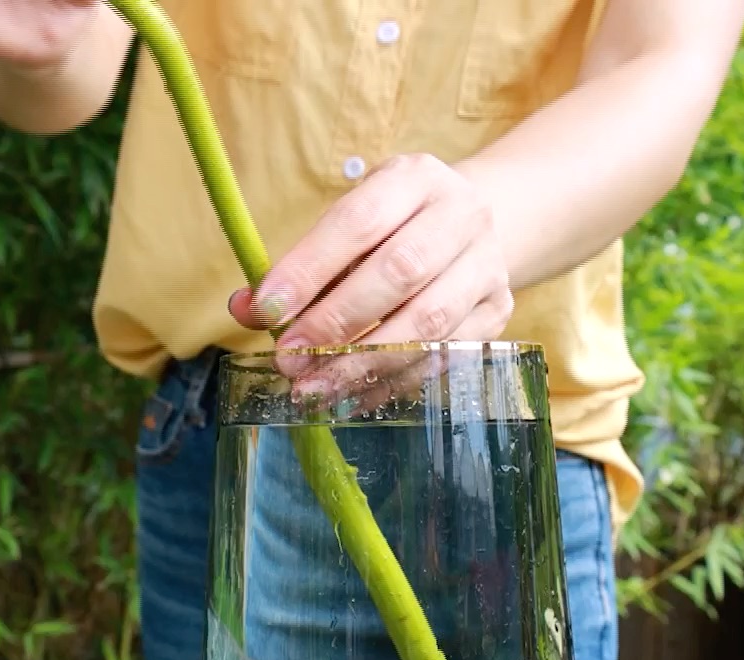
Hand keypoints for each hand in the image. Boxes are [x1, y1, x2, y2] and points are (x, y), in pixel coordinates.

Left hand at [228, 153, 513, 395]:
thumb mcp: (346, 228)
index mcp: (414, 178)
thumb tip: (245, 310)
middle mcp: (461, 215)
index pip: (358, 220)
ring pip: (428, 321)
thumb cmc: (393, 230)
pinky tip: (353, 396)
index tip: (267, 310)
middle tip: (289, 360)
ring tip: (314, 389)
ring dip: (364, 361)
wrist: (473, 230)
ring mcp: (487, 264)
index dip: (310, 268)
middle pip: (399, 271)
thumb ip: (297, 267)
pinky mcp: (497, 311)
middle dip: (336, 321)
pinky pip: (444, 356)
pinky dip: (393, 381)